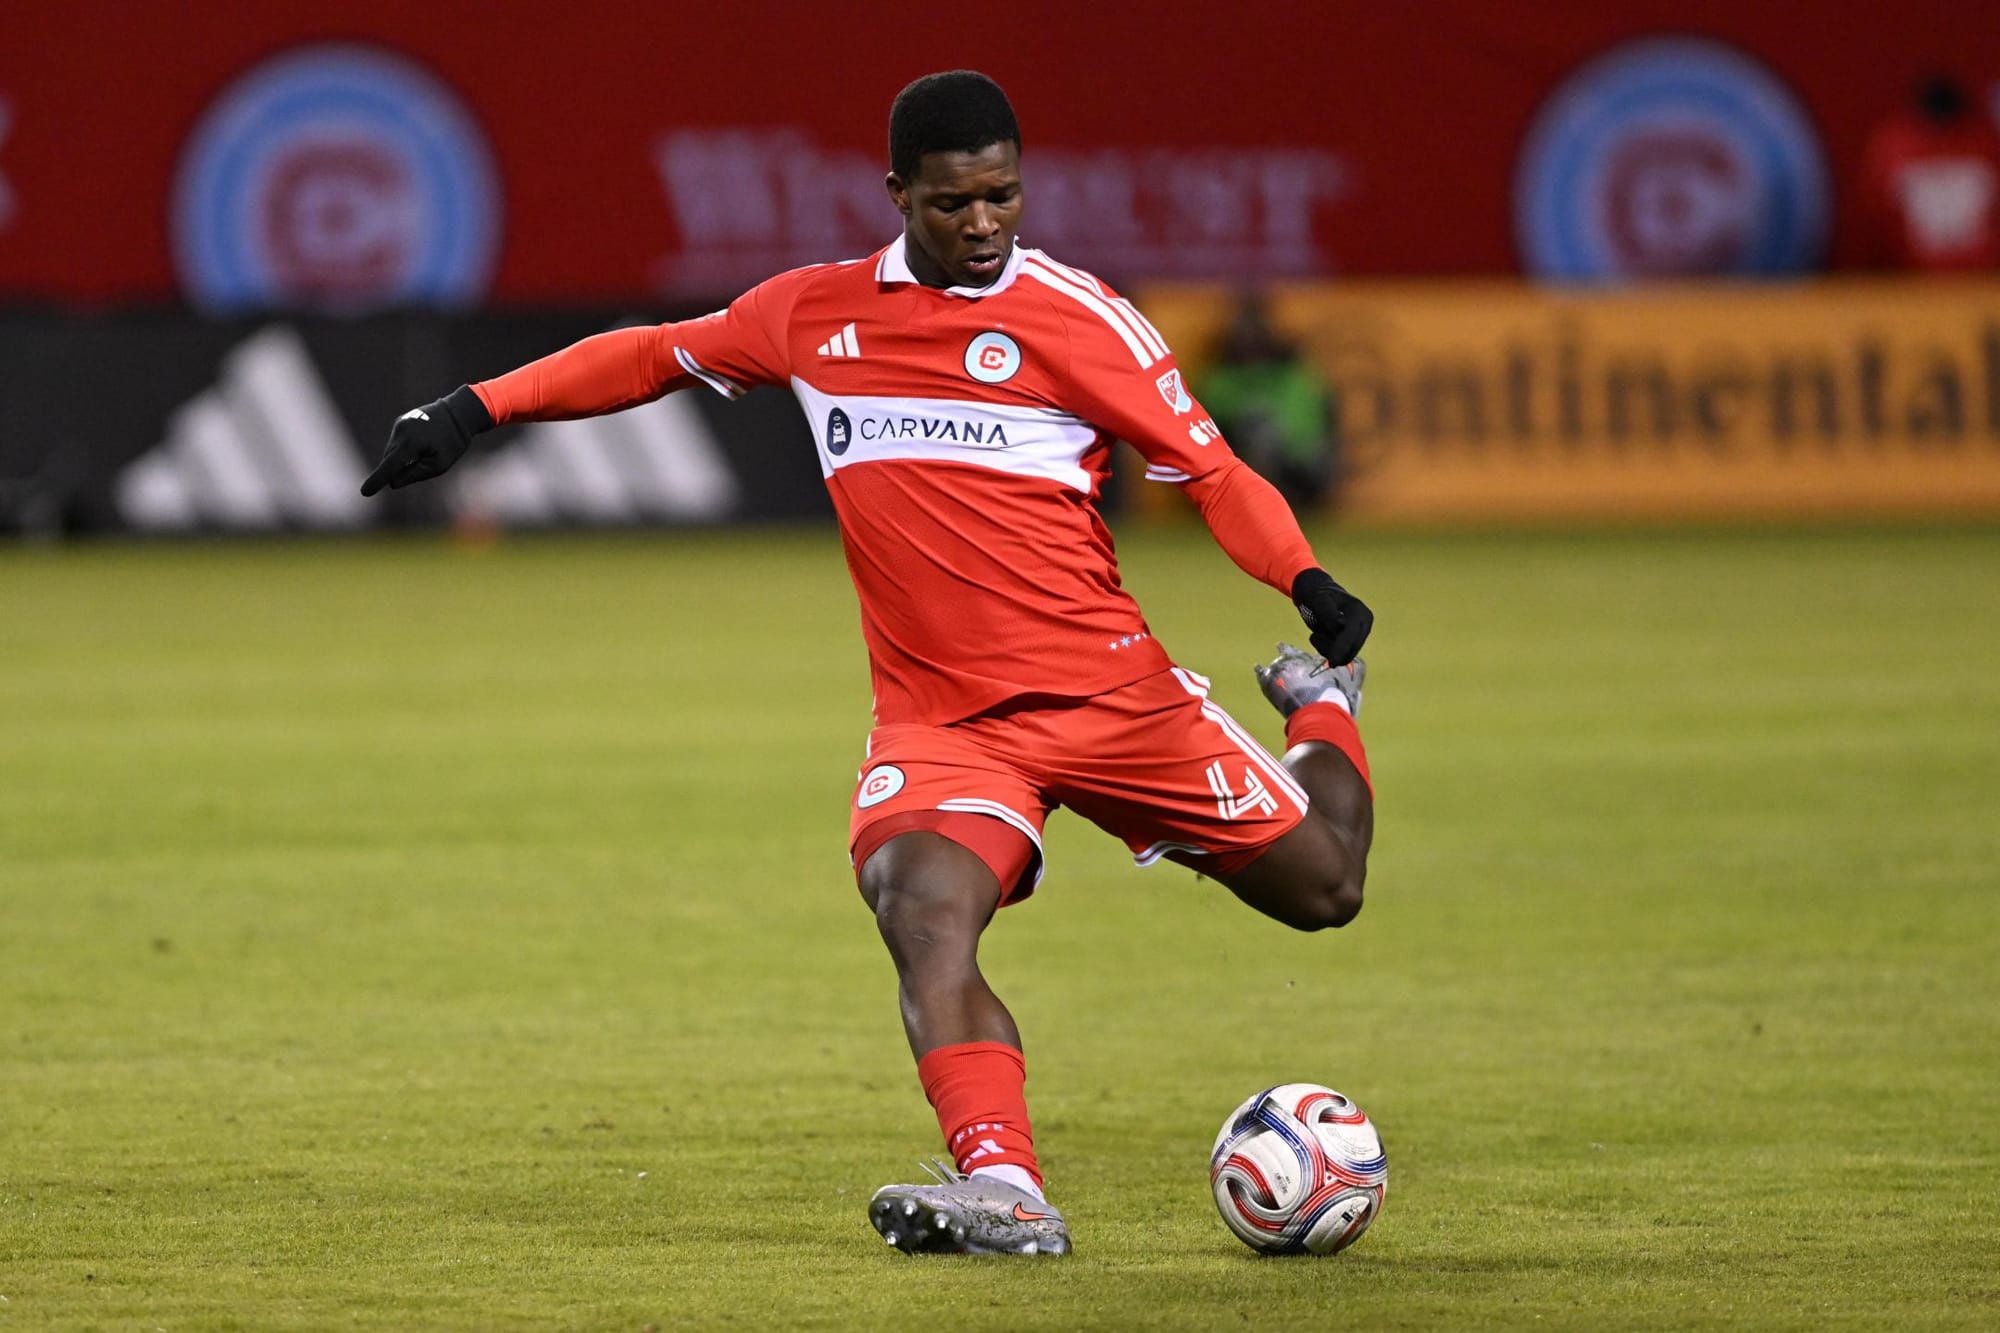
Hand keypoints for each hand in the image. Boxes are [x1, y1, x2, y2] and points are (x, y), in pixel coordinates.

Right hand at [360, 385, 491, 495]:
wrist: (459, 412)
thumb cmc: (453, 441)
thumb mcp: (440, 464)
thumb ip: (415, 474)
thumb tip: (393, 483)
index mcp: (411, 443)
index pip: (390, 466)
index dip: (377, 480)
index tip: (365, 492)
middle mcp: (401, 432)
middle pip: (391, 461)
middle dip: (398, 470)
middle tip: (425, 461)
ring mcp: (399, 425)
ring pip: (392, 452)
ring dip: (402, 459)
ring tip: (427, 449)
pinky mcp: (400, 422)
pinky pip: (396, 443)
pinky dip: (403, 450)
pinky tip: (421, 444)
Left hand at [1291, 568, 1372, 665]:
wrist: (1318, 595)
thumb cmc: (1318, 596)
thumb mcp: (1320, 600)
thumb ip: (1328, 612)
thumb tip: (1340, 624)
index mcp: (1359, 612)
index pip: (1352, 635)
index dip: (1342, 648)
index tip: (1332, 661)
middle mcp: (1364, 624)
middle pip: (1352, 648)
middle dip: (1331, 649)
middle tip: (1314, 636)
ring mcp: (1360, 634)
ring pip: (1345, 655)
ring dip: (1326, 649)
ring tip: (1316, 634)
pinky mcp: (1353, 642)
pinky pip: (1340, 655)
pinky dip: (1327, 649)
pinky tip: (1320, 637)